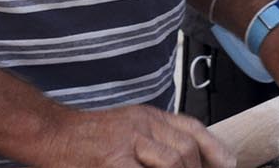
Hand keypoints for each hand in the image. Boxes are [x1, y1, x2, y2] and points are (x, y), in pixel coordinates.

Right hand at [35, 104, 234, 167]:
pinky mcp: (112, 162)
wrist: (50, 133)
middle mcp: (141, 125)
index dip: (215, 149)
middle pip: (185, 149)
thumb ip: (154, 139)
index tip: (229, 165)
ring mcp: (127, 143)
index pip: (192, 128)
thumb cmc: (87, 136)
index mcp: (147, 116)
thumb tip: (183, 158)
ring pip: (173, 161)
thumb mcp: (127, 126)